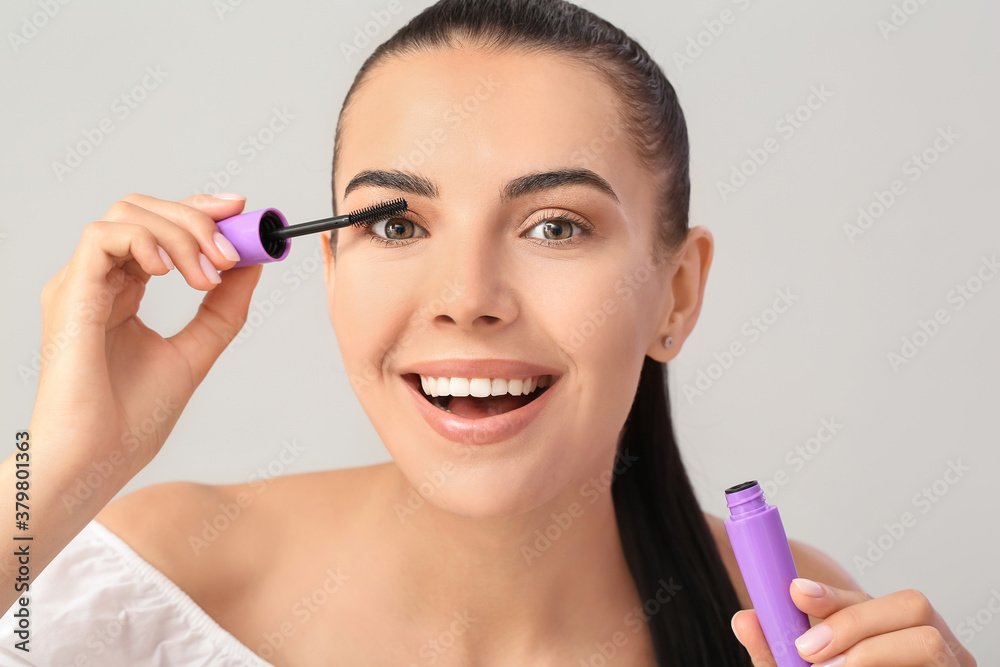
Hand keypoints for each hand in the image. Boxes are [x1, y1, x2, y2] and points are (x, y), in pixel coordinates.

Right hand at [30, 193, 261, 485]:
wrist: (97, 461)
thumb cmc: (131, 420)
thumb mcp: (195, 353)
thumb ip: (222, 309)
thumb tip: (252, 263)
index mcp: (121, 293)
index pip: (157, 227)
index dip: (198, 209)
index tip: (242, 211)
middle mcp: (97, 282)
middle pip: (143, 209)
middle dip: (196, 216)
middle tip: (232, 249)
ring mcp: (80, 285)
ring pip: (126, 214)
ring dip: (180, 232)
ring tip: (207, 276)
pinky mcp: (70, 294)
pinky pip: (102, 237)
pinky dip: (146, 241)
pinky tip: (172, 272)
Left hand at [731, 578, 977, 665]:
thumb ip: (775, 651)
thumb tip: (744, 618)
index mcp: (889, 630)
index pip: (868, 596)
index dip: (832, 593)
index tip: (796, 593)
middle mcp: (928, 644)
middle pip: (912, 605)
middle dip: (856, 623)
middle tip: (811, 653)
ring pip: (927, 640)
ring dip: (872, 652)